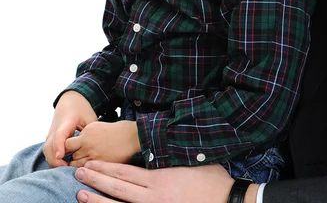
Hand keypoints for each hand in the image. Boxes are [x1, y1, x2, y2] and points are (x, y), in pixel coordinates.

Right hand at [43, 91, 97, 167]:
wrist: (70, 100)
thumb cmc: (82, 109)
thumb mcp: (89, 117)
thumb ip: (90, 133)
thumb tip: (92, 151)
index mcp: (66, 122)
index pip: (59, 135)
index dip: (59, 146)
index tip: (61, 156)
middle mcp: (55, 129)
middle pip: (48, 147)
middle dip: (54, 160)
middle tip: (67, 169)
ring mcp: (51, 134)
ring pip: (46, 151)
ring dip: (53, 161)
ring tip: (66, 169)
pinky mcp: (51, 138)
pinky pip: (48, 151)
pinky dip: (53, 159)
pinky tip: (63, 165)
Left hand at [66, 120, 139, 167]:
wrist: (132, 136)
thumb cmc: (117, 130)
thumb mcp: (98, 126)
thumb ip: (86, 135)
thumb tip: (76, 144)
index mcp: (87, 131)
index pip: (67, 143)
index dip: (68, 148)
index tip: (72, 150)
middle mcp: (87, 142)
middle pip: (71, 155)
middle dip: (73, 157)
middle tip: (79, 158)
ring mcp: (93, 154)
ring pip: (76, 165)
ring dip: (78, 165)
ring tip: (86, 164)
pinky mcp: (100, 164)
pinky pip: (87, 170)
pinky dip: (87, 171)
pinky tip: (92, 168)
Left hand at [75, 161, 237, 202]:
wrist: (228, 202)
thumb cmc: (211, 181)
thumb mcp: (189, 164)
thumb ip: (168, 160)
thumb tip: (154, 151)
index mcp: (158, 180)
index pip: (124, 174)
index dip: (104, 170)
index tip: (89, 165)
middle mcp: (152, 198)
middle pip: (117, 190)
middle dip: (95, 182)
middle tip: (77, 176)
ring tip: (81, 196)